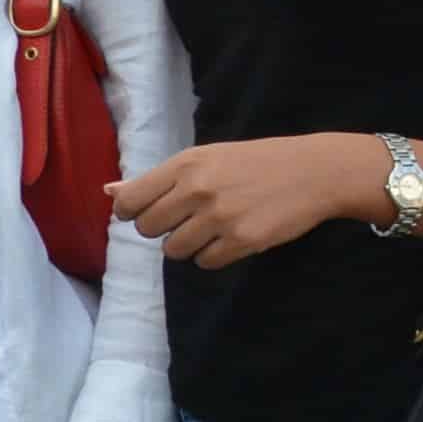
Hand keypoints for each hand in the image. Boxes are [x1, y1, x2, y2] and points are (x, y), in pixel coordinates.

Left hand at [114, 132, 390, 268]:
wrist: (312, 171)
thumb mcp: (204, 158)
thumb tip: (109, 191)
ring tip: (208, 229)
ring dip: (186, 245)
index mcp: (185, 165)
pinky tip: (229, 238)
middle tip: (184, 220)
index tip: (143, 213)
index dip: (130, 213)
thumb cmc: (254, 162)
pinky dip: (212, 256)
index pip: (129, 201)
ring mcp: (220, 217)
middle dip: (160, 229)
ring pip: (173, 251)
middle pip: (147, 229)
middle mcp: (197, 190)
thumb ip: (157, 178)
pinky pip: (205, 263)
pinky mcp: (243, 241)